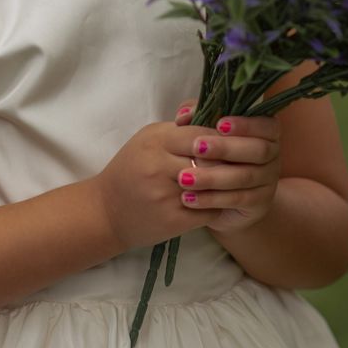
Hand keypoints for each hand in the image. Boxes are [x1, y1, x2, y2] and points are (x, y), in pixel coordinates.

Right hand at [94, 121, 226, 249]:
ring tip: (234, 182)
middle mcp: (159, 166)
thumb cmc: (131, 169)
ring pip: (213, 187)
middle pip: (210, 161)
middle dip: (228, 162)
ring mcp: (166, 195)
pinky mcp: (173, 220)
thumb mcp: (149, 140)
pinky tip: (219, 202)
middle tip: (241, 163)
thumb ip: (179, 131)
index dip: (220, 139)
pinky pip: (210, 211)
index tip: (232, 143)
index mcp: (155, 141)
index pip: (201, 135)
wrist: (107, 211)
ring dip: (226, 186)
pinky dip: (218, 206)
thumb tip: (215, 126)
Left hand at [174, 99, 280, 235]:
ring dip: (213, 177)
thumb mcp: (209, 130)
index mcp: (266, 131)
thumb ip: (199, 116)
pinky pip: (238, 199)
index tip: (219, 125)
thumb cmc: (218, 153)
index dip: (246, 124)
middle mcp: (272, 154)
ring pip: (244, 177)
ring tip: (185, 178)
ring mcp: (269, 180)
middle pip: (257, 150)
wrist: (231, 194)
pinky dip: (212, 199)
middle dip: (226, 147)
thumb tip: (183, 116)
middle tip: (197, 147)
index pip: (266, 124)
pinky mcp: (261, 202)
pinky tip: (190, 198)